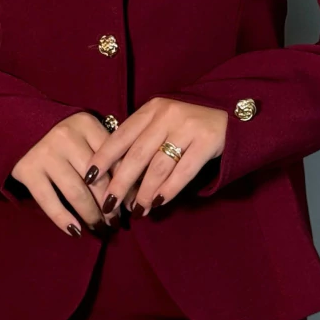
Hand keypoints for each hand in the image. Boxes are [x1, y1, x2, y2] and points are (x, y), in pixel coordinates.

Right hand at [10, 112, 121, 236]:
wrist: (18, 126)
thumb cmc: (63, 136)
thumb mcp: (86, 133)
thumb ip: (108, 153)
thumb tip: (134, 191)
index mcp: (86, 124)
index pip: (114, 159)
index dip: (126, 186)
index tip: (132, 205)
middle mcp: (67, 137)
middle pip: (97, 180)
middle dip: (110, 206)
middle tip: (115, 222)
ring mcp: (46, 154)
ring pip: (76, 193)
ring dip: (91, 215)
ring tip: (100, 228)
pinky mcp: (28, 170)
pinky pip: (49, 201)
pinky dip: (63, 219)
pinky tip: (75, 231)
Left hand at [82, 97, 228, 218]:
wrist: (231, 114)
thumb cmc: (188, 123)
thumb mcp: (162, 120)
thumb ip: (141, 138)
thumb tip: (113, 173)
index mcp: (151, 109)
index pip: (120, 135)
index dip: (102, 158)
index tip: (88, 178)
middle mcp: (167, 115)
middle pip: (136, 154)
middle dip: (120, 183)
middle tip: (109, 205)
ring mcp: (188, 127)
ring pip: (158, 166)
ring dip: (145, 192)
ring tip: (136, 210)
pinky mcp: (207, 141)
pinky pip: (183, 171)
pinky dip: (169, 189)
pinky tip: (159, 202)